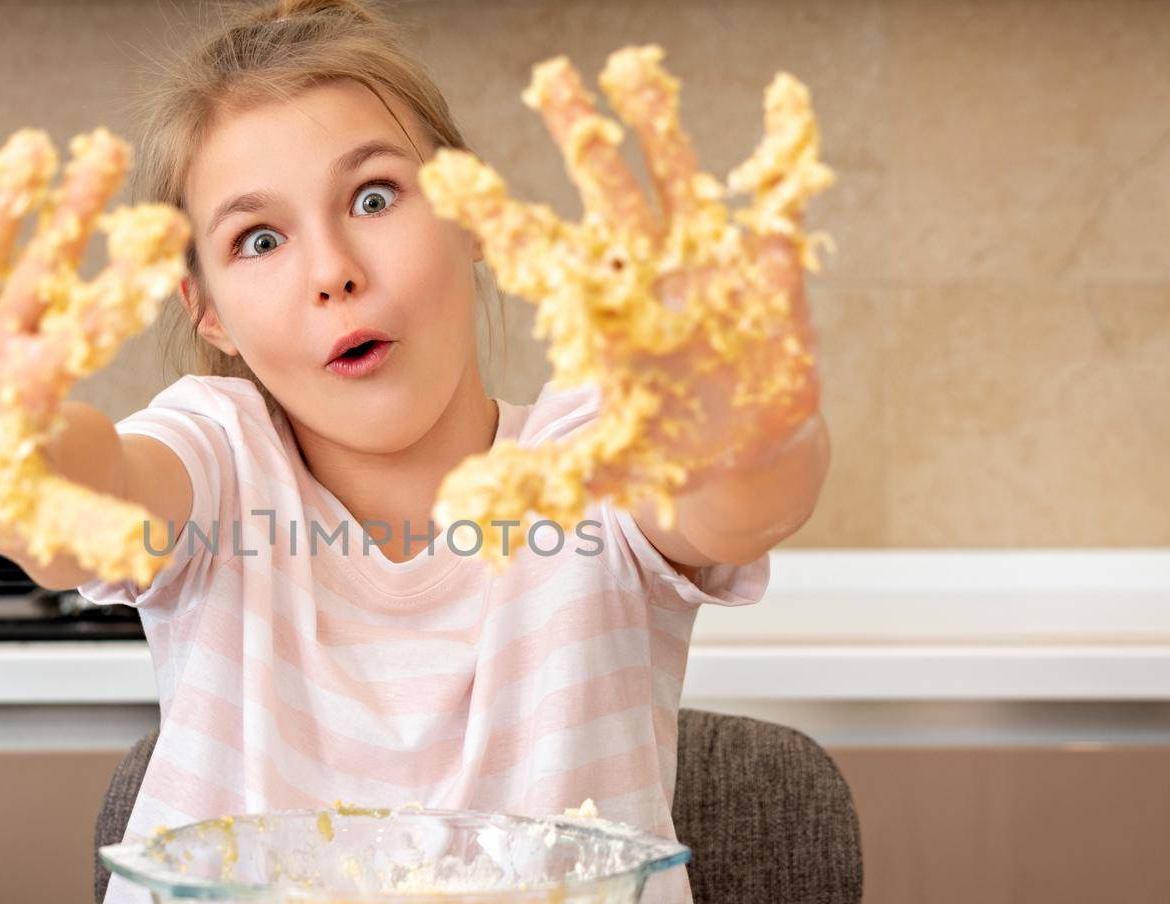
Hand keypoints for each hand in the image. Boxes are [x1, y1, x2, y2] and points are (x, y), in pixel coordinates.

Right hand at [0, 128, 188, 583]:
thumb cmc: (27, 494)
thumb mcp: (60, 520)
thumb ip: (99, 529)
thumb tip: (150, 556)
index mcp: (34, 386)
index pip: (84, 331)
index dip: (116, 293)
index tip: (159, 245)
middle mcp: (3, 342)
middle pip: (44, 270)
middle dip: (73, 213)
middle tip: (107, 148)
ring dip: (3, 201)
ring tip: (29, 143)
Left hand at [419, 45, 833, 554]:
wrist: (743, 457)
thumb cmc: (664, 451)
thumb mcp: (594, 472)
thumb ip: (529, 481)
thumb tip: (453, 506)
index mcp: (596, 312)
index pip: (534, 253)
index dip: (495, 215)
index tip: (448, 172)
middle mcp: (644, 274)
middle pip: (605, 191)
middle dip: (579, 134)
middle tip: (547, 76)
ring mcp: (704, 264)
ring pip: (677, 179)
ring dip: (659, 126)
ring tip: (632, 67)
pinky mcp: (765, 269)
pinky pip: (777, 198)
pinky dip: (785, 148)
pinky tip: (782, 92)